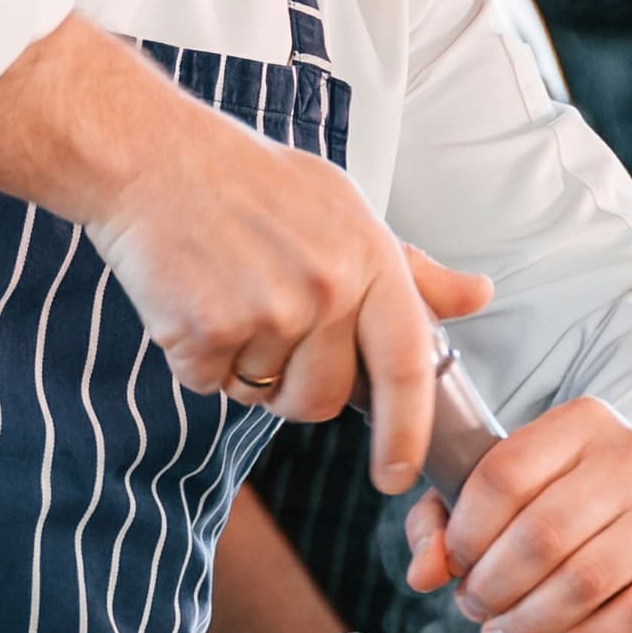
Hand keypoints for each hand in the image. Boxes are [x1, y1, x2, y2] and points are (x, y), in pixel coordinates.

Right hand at [0, 17, 492, 487]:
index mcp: (371, 259)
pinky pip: (209, 382)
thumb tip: (478, 297)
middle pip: (325, 400)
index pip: (407, 368)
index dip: (406, 433)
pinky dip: (195, 357)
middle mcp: (329, 287)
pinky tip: (191, 299)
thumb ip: (411, 270)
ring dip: (243, 368)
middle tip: (268, 328)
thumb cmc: (253, 185)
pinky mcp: (208, 327)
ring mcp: (269, 309)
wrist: (153, 158)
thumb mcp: (345, 210)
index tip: (396, 475)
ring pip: (264, 394)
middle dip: (296, 388)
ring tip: (228, 296)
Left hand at [404, 398, 631, 632]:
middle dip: (493, 588)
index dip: (467, 532)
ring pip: (585, 582)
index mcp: (579, 423)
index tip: (456, 563)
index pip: (504, 475)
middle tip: (476, 609)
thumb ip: (446, 521)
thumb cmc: (569, 496)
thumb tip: (425, 572)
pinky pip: (631, 616)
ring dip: (529, 624)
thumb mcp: (505, 487)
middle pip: (543, 536)